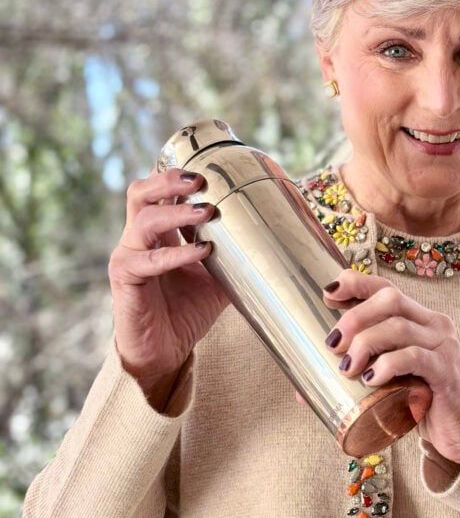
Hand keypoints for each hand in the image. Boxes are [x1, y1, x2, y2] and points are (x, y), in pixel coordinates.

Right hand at [107, 169, 228, 408]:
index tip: (211, 166)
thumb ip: (236, 255)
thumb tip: (277, 239)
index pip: (161, 190)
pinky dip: (176, 253)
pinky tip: (201, 251)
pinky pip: (147, 260)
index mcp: (159, 230)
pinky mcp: (124, 278)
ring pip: (144, 219)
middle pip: (142, 192)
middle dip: (170, 180)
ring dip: (177, 212)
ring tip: (207, 211)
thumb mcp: (219, 277)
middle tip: (201, 179)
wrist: (165, 351)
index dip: (179, 174)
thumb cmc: (188, 311)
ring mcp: (128, 254)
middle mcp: (138, 237)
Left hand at [323, 270, 459, 463]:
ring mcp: (443, 346)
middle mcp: (433, 324)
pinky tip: (371, 378)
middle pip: (390, 299)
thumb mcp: (387, 381)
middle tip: (332, 344)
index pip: (386, 288)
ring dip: (365, 343)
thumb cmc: (419, 401)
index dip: (356, 283)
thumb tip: (301, 393)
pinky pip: (416, 357)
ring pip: (399, 327)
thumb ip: (355, 378)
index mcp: (418, 318)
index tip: (327, 294)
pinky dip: (389, 364)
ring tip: (346, 368)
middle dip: (355, 316)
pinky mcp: (446, 371)